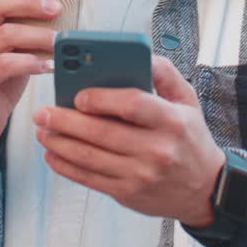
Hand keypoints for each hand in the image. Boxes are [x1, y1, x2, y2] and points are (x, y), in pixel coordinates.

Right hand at [0, 0, 60, 155]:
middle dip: (29, 3)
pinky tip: (47, 65)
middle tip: (56, 8)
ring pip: (4, 34)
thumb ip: (21, 29)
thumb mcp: (7, 49)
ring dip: (37, 35)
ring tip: (59, 41)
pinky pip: (5, 64)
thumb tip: (56, 10)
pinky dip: (30, 62)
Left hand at [32, 55, 224, 225]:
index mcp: (172, 121)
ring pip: (89, 157)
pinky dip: (66, 166)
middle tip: (43, 111)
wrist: (204, 189)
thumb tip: (138, 53)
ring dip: (59, 143)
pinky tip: (52, 153)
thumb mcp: (188, 100)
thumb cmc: (191, 139)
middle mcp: (156, 150)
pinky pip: (89, 178)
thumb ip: (164, 73)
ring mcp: (140, 175)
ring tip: (42, 130)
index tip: (78, 94)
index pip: (131, 105)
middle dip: (65, 121)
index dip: (101, 98)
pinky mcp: (128, 193)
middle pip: (101, 132)